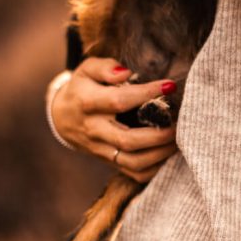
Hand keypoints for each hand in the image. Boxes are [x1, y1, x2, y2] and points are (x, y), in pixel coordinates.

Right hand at [51, 57, 178, 182]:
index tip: (170, 86)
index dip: (146, 93)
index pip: (119, 101)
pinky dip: (155, 168)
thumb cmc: (82, 88)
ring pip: (132, 162)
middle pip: (127, 140)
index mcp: (88, 103)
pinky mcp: (109, 161)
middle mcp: (94, 130)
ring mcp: (101, 149)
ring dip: (160, 154)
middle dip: (157, 134)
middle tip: (178, 123)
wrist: (62, 118)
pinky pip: (134, 173)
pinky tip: (169, 154)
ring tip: (178, 140)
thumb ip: (105, 67)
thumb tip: (125, 72)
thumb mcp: (87, 70)